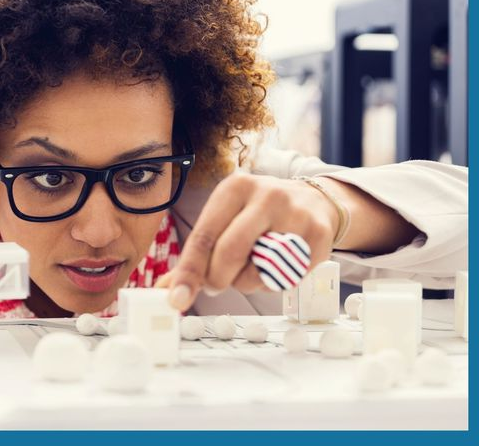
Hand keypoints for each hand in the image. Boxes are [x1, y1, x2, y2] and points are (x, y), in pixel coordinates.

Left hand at [155, 173, 339, 310]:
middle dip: (217, 279)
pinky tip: (276, 266)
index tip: (176, 298)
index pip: (204, 234)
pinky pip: (285, 280)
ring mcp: (296, 215)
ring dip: (246, 283)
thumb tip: (167, 289)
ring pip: (258, 271)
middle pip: (229, 253)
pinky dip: (273, 283)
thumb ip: (197, 254)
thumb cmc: (257, 216)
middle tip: (216, 284)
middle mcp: (267, 195)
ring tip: (252, 266)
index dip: (189, 270)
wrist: (314, 202)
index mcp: (235, 188)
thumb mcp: (225, 220)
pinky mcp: (318, 237)